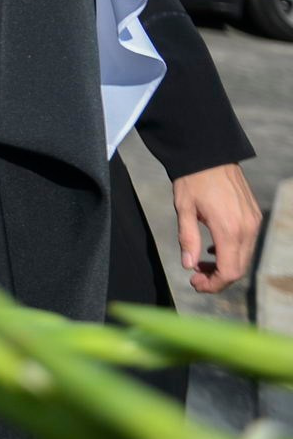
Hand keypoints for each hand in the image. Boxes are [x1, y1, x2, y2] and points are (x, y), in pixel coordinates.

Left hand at [172, 163, 260, 292]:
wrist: (210, 153)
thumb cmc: (192, 180)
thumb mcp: (184, 209)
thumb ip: (188, 239)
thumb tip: (189, 265)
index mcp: (229, 230)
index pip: (229, 272)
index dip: (213, 284)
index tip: (195, 284)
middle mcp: (247, 229)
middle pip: (239, 269)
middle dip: (218, 279)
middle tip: (196, 278)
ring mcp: (254, 222)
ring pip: (244, 257)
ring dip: (225, 266)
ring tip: (201, 263)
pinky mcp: (254, 216)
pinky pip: (247, 243)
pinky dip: (232, 252)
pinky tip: (213, 249)